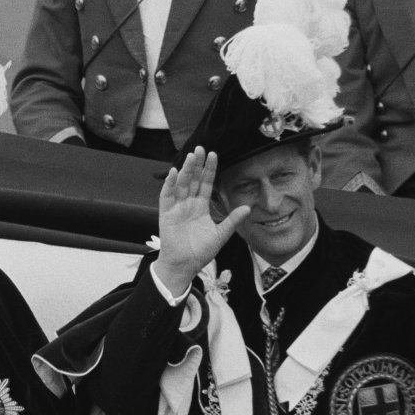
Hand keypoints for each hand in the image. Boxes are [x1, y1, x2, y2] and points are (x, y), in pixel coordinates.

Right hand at [156, 147, 249, 293]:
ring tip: (191, 156)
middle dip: (197, 164)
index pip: (206, 183)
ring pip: (181, 184)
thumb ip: (232, 220)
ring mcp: (176, 208)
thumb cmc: (201, 252)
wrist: (185, 266)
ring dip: (186, 170)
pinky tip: (174, 173)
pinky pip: (167, 196)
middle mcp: (188, 204)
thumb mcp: (221, 235)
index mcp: (201, 207)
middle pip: (193, 180)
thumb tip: (248, 208)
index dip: (210, 170)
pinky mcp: (166, 214)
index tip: (214, 154)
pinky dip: (170, 184)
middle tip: (201, 148)